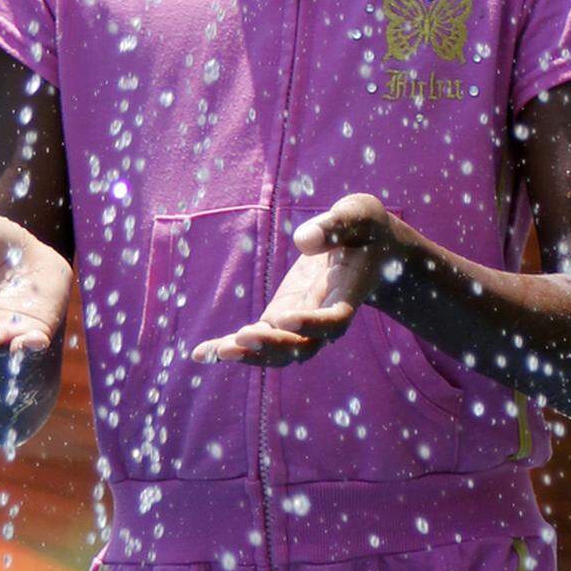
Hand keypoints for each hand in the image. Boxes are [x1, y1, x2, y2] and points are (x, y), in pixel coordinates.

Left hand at [191, 193, 403, 366]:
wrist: (369, 251)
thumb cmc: (366, 230)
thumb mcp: (359, 216)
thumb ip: (336, 225)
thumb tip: (302, 240)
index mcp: (347, 295)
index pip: (333, 321)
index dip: (312, 324)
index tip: (286, 320)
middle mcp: (324, 317)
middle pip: (302, 348)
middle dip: (272, 346)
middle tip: (242, 338)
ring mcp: (300, 322)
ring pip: (278, 352)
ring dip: (250, 354)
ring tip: (218, 352)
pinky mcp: (280, 318)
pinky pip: (257, 339)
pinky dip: (230, 348)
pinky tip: (201, 354)